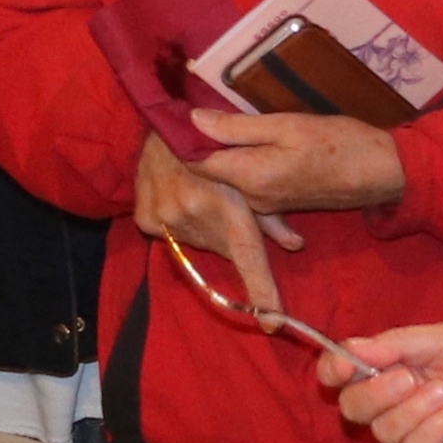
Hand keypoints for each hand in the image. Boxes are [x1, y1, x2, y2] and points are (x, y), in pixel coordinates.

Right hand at [133, 137, 296, 317]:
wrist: (167, 120)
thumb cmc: (218, 142)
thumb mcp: (252, 169)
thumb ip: (272, 213)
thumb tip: (296, 245)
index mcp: (226, 201)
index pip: (248, 255)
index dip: (262, 290)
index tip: (272, 322)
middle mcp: (194, 213)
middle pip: (225, 248)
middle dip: (233, 234)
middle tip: (228, 205)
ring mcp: (166, 217)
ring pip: (200, 243)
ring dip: (209, 228)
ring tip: (205, 196)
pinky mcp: (146, 219)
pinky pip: (173, 237)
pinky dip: (184, 224)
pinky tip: (183, 198)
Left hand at [190, 107, 409, 217]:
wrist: (382, 174)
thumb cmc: (340, 143)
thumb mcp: (288, 125)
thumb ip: (238, 126)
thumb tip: (193, 119)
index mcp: (251, 177)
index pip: (196, 161)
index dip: (182, 136)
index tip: (175, 109)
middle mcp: (251, 199)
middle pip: (208, 172)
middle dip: (197, 144)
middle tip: (190, 109)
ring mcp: (265, 205)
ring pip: (226, 178)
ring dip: (218, 153)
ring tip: (214, 120)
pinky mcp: (277, 204)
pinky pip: (244, 185)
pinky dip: (238, 165)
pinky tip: (241, 143)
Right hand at [323, 321, 442, 442]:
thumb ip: (398, 344)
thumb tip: (348, 348)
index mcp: (394, 363)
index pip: (344, 372)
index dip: (333, 371)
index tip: (342, 368)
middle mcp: (398, 399)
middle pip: (354, 408)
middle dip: (375, 394)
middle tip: (408, 378)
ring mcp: (418, 430)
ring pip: (384, 433)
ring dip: (414, 410)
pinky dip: (435, 427)